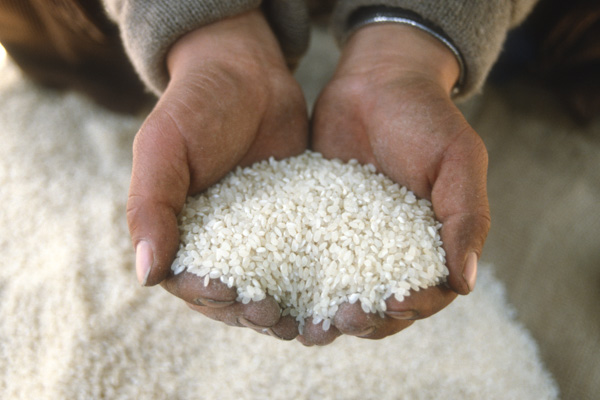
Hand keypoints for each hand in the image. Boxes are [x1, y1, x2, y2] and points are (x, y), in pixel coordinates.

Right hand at [126, 10, 307, 339]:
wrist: (247, 73)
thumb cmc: (195, 105)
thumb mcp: (163, 149)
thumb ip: (150, 207)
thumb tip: (145, 276)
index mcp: (181, 235)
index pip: (192, 283)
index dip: (211, 298)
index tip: (232, 298)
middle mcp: (221, 245)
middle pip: (235, 296)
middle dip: (254, 313)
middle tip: (277, 317)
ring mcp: (262, 237)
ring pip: (273, 287)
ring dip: (288, 310)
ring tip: (309, 321)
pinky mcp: (297, 223)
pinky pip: (307, 259)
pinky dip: (319, 280)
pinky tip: (339, 291)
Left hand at [301, 24, 489, 344]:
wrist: (376, 81)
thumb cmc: (426, 117)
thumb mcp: (458, 160)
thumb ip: (467, 217)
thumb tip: (465, 284)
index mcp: (431, 246)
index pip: (427, 294)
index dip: (413, 308)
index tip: (392, 304)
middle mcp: (390, 252)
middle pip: (379, 306)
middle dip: (364, 321)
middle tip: (341, 319)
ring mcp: (350, 242)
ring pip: (339, 293)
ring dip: (325, 314)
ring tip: (306, 324)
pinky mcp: (317, 226)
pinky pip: (306, 261)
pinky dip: (294, 282)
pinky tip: (276, 290)